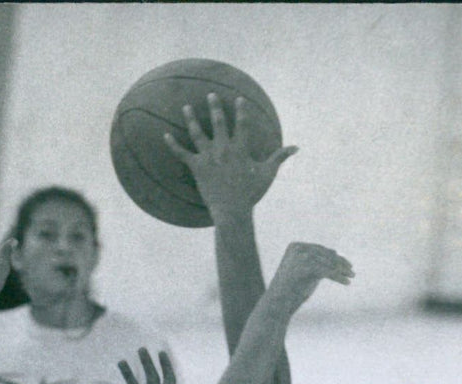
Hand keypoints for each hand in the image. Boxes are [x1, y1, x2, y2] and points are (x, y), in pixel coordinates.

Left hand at [164, 94, 297, 219]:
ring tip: (186, 107)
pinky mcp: (197, 167)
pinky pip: (182, 153)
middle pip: (218, 122)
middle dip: (215, 107)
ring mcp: (209, 157)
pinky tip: (165, 135)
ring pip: (197, 133)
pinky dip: (173, 144)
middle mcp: (224, 148)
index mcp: (241, 149)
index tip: (239, 99)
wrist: (232, 210)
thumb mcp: (267, 174)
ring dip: (191, 119)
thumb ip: (280, 157)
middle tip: (211, 95)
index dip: (241, 110)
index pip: (243, 124)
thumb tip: (297, 148)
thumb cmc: (250, 193)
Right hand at [267, 242, 354, 313]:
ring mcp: (301, 257)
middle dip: (341, 263)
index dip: (335, 257)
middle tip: (352, 272)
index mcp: (295, 246)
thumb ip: (316, 263)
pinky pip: (327, 271)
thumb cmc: (290, 292)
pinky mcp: (306, 267)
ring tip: (351, 277)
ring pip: (328, 262)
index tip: (347, 265)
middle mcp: (298, 248)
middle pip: (326, 254)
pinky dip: (338, 277)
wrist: (277, 304)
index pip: (320, 250)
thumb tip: (336, 256)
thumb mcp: (304, 272)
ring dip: (342, 270)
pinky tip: (347, 282)